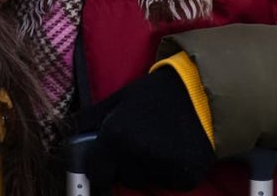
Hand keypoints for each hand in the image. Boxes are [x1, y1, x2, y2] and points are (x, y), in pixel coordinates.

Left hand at [75, 68, 214, 191]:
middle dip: (124, 167)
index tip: (106, 159)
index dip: (100, 165)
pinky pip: (166, 183)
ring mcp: (161, 170)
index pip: (97, 172)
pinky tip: (174, 151)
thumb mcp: (120, 99)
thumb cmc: (157, 93)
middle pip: (120, 178)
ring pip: (143, 181)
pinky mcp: (184, 179)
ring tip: (158, 144)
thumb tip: (72, 135)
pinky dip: (167, 172)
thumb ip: (92, 119)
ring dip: (145, 170)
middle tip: (137, 144)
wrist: (204, 93)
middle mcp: (136, 157)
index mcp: (115, 137)